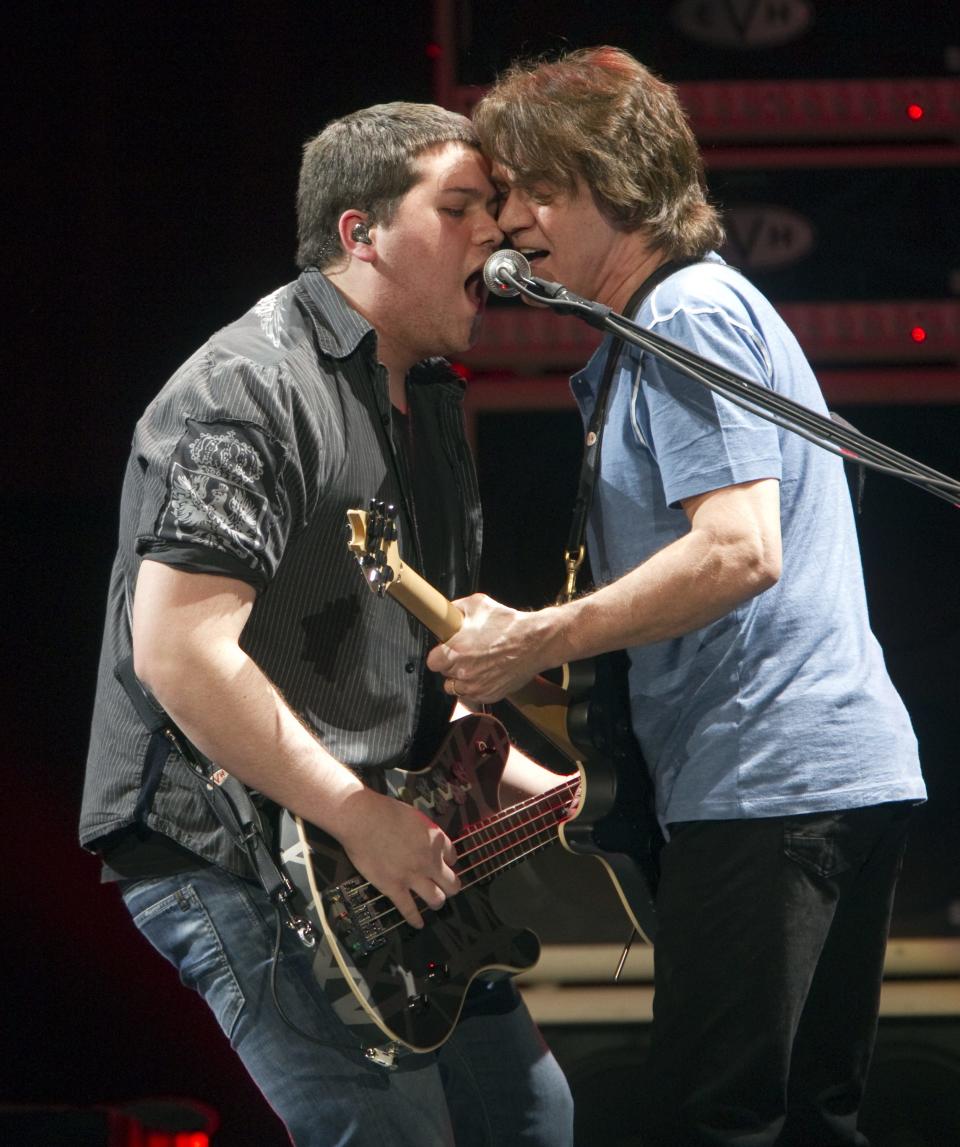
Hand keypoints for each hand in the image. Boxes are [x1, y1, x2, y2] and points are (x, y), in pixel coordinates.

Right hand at [336, 788, 460, 928]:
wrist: (363, 819)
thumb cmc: (386, 811)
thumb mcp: (415, 816)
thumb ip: (425, 831)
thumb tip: (426, 839)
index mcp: (436, 840)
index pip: (453, 856)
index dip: (450, 861)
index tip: (445, 864)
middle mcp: (430, 861)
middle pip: (452, 883)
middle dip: (451, 887)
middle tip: (447, 888)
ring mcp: (413, 877)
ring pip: (436, 899)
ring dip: (437, 901)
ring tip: (435, 903)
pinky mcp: (394, 888)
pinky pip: (409, 909)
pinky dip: (415, 919)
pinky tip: (418, 924)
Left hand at [426, 593, 552, 702]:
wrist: (535, 642)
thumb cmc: (508, 623)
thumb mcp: (478, 604)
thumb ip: (456, 609)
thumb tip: (445, 614)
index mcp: (455, 651)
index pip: (432, 662)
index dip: (439, 654)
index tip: (446, 650)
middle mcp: (462, 672)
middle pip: (444, 674)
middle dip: (452, 664)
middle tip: (466, 653)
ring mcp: (476, 687)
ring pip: (456, 688)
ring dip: (461, 678)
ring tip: (476, 665)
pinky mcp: (489, 695)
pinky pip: (473, 695)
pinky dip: (477, 686)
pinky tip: (488, 672)